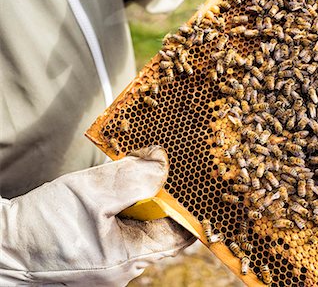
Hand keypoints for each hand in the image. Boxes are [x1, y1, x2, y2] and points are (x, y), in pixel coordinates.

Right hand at [0, 146, 194, 285]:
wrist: (2, 246)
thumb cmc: (39, 226)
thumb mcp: (90, 192)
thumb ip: (133, 176)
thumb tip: (162, 163)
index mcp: (129, 258)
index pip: (179, 233)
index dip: (185, 204)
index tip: (185, 180)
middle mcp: (124, 268)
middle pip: (160, 229)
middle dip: (157, 198)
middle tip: (148, 170)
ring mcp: (111, 266)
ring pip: (141, 228)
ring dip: (138, 202)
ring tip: (123, 181)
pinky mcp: (99, 259)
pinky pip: (123, 232)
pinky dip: (123, 211)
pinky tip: (109, 197)